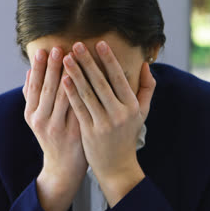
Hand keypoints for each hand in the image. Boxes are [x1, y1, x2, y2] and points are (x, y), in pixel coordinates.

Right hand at [22, 47, 87, 187]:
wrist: (62, 167)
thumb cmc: (51, 137)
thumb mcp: (36, 118)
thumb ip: (32, 96)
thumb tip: (28, 72)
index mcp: (30, 114)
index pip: (33, 86)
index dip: (38, 68)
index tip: (44, 50)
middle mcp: (41, 121)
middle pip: (48, 90)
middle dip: (53, 68)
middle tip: (59, 48)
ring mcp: (58, 128)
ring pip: (63, 98)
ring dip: (70, 77)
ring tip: (74, 59)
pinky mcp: (74, 134)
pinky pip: (79, 109)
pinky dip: (84, 94)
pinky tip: (90, 80)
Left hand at [61, 41, 155, 205]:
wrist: (117, 167)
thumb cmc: (128, 135)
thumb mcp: (142, 113)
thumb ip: (147, 88)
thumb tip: (145, 65)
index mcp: (132, 106)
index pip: (119, 78)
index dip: (109, 60)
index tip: (99, 43)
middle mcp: (119, 113)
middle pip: (101, 83)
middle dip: (88, 62)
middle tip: (76, 45)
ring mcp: (103, 123)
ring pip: (87, 94)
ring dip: (75, 74)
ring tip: (65, 58)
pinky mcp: (89, 132)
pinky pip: (78, 108)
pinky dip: (71, 93)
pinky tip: (63, 80)